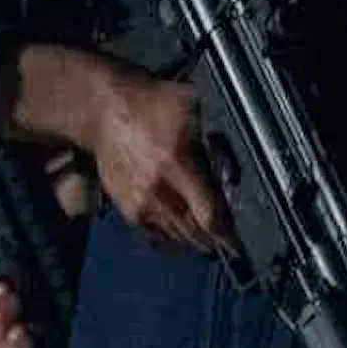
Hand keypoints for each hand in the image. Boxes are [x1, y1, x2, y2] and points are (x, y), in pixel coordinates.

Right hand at [78, 67, 227, 257]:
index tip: (241, 243)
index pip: (208, 214)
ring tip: (210, 240)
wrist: (105, 110)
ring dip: (195, 241)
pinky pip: (155, 235)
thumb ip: (214, 135)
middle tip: (231, 244)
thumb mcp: (192, 105)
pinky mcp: (125, 207)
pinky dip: (172, 238)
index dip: (227, 234)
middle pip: (194, 233)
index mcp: (176, 163)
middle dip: (215, 241)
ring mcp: (138, 202)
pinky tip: (184, 233)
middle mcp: (156, 189)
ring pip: (175, 237)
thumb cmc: (152, 103)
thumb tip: (241, 159)